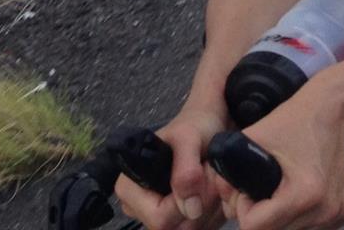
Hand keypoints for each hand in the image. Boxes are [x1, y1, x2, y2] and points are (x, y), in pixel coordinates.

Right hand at [117, 104, 229, 229]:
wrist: (209, 124)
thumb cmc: (194, 126)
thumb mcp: (189, 138)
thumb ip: (186, 171)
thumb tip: (190, 208)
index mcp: (130, 186)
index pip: (157, 218)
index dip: (183, 205)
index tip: (200, 177)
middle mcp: (138, 206)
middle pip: (173, 228)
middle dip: (199, 205)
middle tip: (210, 175)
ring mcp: (157, 215)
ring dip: (209, 208)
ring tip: (212, 179)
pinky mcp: (176, 220)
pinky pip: (199, 228)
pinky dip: (212, 214)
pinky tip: (213, 191)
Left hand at [212, 81, 343, 229]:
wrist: (331, 108)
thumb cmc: (293, 121)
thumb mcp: (252, 140)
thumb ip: (228, 172)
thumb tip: (220, 198)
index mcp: (304, 194)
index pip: (256, 228)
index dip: (244, 210)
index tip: (248, 191)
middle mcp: (326, 209)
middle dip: (261, 217)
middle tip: (262, 191)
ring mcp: (338, 213)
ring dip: (280, 219)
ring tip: (280, 192)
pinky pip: (312, 227)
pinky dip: (300, 216)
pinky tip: (299, 194)